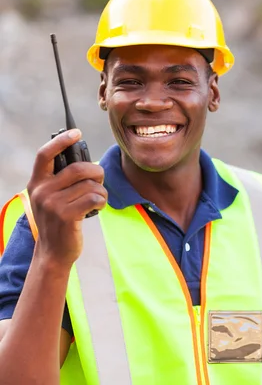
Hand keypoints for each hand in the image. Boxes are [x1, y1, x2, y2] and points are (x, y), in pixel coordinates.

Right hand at [26, 129, 106, 265]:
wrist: (53, 252)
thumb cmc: (59, 222)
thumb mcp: (51, 198)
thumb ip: (61, 181)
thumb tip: (85, 162)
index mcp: (37, 183)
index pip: (45, 155)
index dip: (61, 141)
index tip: (76, 132)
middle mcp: (42, 191)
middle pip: (79, 168)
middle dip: (97, 172)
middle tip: (100, 181)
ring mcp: (53, 204)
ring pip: (91, 185)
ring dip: (101, 192)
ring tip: (97, 200)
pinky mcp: (66, 216)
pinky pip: (94, 198)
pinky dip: (102, 201)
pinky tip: (97, 208)